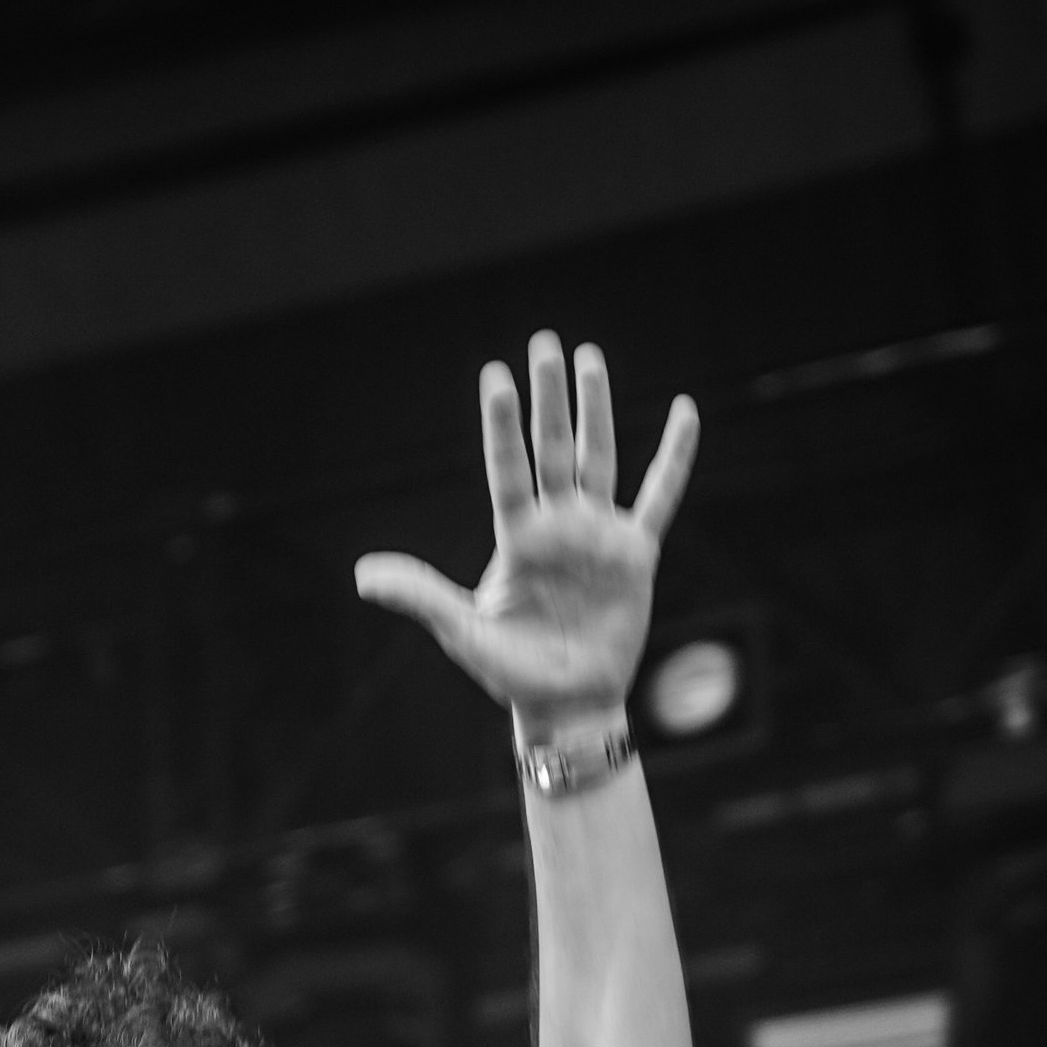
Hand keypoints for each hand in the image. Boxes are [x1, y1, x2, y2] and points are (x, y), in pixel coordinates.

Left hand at [353, 333, 698, 737]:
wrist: (567, 704)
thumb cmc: (511, 672)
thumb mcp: (461, 631)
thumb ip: (419, 595)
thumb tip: (362, 577)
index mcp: (517, 536)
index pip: (506, 468)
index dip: (502, 425)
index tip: (496, 377)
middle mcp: (557, 523)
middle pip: (552, 447)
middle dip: (549, 397)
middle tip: (544, 342)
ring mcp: (598, 533)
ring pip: (598, 456)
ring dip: (596, 408)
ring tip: (589, 357)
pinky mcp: (636, 552)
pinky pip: (659, 496)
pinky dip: (675, 456)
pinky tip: (685, 413)